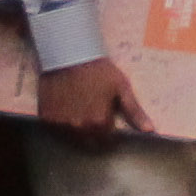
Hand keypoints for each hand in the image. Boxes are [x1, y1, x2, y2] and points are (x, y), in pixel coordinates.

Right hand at [35, 55, 151, 149]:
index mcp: (99, 123)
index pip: (106, 141)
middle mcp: (79, 128)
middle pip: (88, 142)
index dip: (108, 130)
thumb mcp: (121, 87)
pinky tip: (65, 108)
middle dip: (93, 133)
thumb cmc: (98, 69)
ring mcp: (60, 125)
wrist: (68, 53)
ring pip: (71, 137)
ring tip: (78, 110)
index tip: (107, 118)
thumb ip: (134, 112)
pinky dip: (60, 123)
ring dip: (76, 130)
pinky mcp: (46, 118)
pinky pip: (55, 129)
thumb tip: (150, 131)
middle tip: (92, 114)